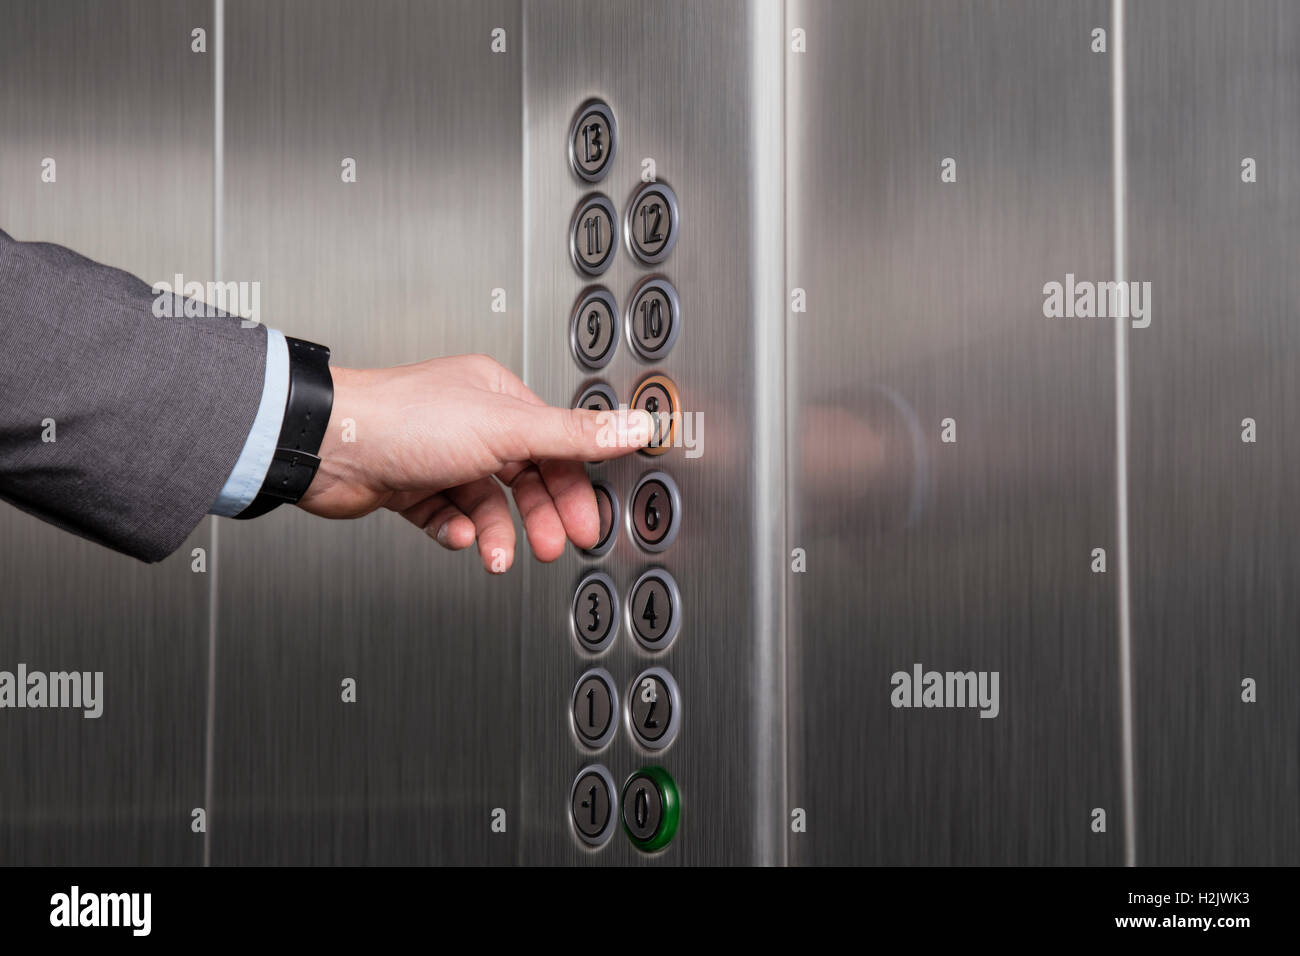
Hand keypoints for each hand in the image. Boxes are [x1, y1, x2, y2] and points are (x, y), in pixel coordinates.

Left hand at [297, 354, 652, 571]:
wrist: (327, 447)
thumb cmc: (404, 421)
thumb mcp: (507, 429)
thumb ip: (574, 435)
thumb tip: (634, 424)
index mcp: (497, 396)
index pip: (554, 444)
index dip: (575, 486)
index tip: (587, 522)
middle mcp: (469, 422)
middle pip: (525, 477)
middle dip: (541, 517)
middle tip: (553, 547)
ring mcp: (439, 455)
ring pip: (487, 503)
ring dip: (497, 533)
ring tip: (498, 555)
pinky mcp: (410, 486)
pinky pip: (449, 517)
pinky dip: (457, 532)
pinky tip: (457, 536)